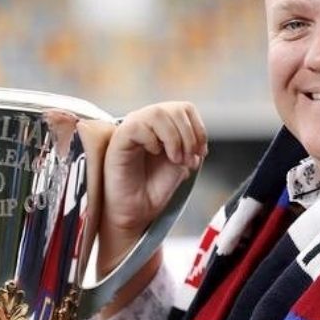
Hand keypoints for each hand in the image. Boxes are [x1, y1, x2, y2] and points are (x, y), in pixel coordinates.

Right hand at [100, 102, 206, 273]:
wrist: (137, 211)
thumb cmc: (154, 189)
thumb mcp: (180, 165)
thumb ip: (190, 147)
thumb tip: (198, 139)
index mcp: (162, 126)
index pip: (185, 108)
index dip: (198, 128)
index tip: (201, 152)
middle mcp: (146, 122)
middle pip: (174, 108)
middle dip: (189, 135)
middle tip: (187, 159)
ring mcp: (132, 129)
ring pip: (157, 113)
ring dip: (174, 138)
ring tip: (174, 159)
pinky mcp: (118, 140)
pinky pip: (137, 126)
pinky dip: (152, 139)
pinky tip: (153, 153)